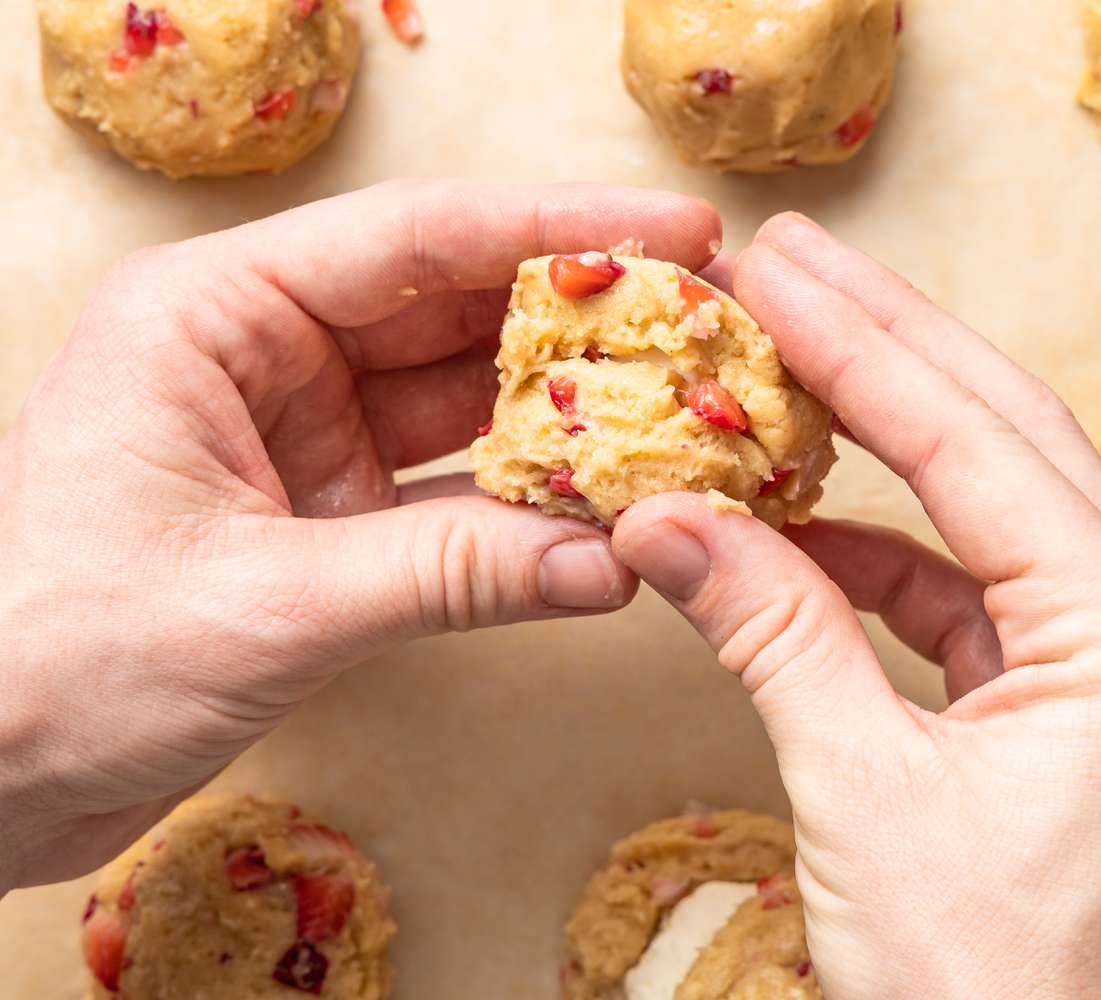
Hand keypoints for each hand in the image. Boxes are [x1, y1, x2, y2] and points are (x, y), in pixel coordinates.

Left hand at [0, 180, 721, 892]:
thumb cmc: (51, 662)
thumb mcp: (263, 604)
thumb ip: (448, 574)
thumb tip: (612, 563)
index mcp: (212, 314)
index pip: (414, 238)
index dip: (556, 228)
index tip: (674, 230)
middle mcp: (262, 354)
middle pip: (455, 309)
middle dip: (581, 318)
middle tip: (706, 319)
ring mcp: (299, 436)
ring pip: (465, 400)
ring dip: (568, 414)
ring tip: (682, 409)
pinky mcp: (324, 516)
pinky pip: (452, 490)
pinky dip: (526, 504)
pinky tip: (607, 508)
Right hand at [613, 214, 1100, 998]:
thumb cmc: (985, 997)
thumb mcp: (861, 797)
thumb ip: (772, 634)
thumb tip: (667, 518)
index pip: (976, 448)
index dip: (863, 349)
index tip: (775, 271)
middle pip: (1009, 442)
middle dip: (894, 348)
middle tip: (794, 264)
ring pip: (993, 514)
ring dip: (885, 454)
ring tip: (784, 380)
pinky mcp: (1071, 715)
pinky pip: (973, 601)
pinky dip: (883, 565)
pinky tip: (799, 541)